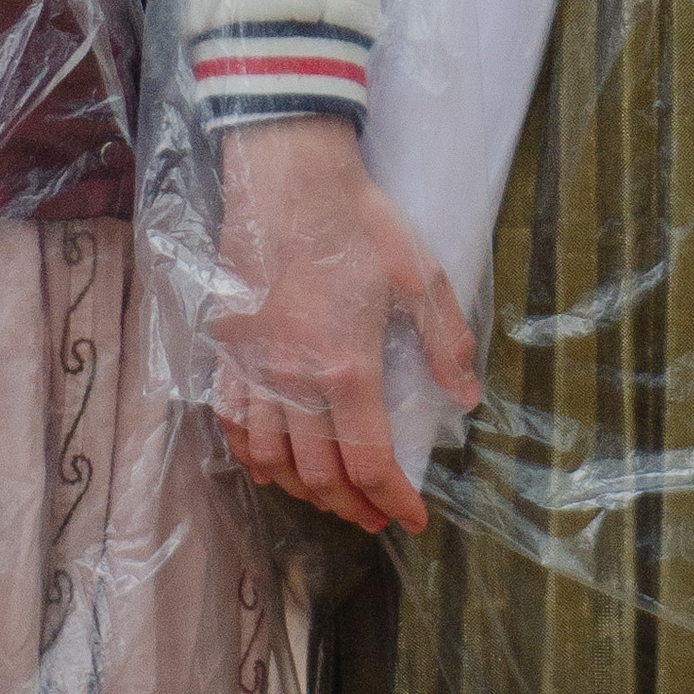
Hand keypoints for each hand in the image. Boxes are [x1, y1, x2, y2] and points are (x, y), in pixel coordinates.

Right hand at [212, 119, 477, 537]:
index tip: (414, 518)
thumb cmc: (357, 220)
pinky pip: (231, 424)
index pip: (370, 464)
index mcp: (346, 366)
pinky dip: (252, 459)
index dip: (394, 502)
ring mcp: (254, 368)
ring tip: (333, 498)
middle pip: (320, 475)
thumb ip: (444, 339)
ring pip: (271, 462)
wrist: (287, 175)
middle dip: (353, 508)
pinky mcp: (228, 350)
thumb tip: (465, 396)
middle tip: (377, 517)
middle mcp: (294, 380)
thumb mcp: (419, 272)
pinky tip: (272, 466)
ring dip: (304, 493)